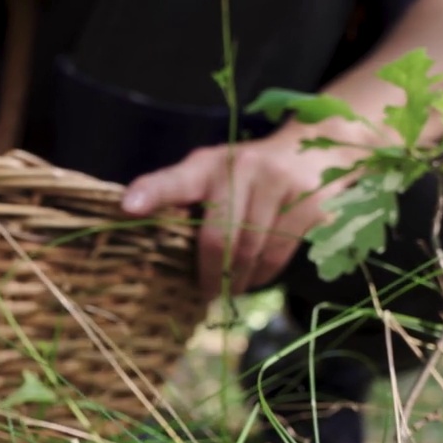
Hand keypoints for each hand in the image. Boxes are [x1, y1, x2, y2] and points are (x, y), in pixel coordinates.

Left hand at [120, 127, 354, 297]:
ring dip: (239, 280)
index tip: (128, 207)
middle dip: (211, 274)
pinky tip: (256, 278)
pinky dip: (265, 274)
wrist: (314, 148)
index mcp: (208, 164)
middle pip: (220, 237)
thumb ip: (181, 199)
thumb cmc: (246, 172)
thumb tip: (145, 235)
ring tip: (232, 290)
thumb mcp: (210, 174)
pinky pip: (280, 254)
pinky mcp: (309, 203)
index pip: (176, 180)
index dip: (151, 193)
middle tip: (207, 294)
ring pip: (252, 252)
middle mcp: (243, 168)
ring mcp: (279, 184)